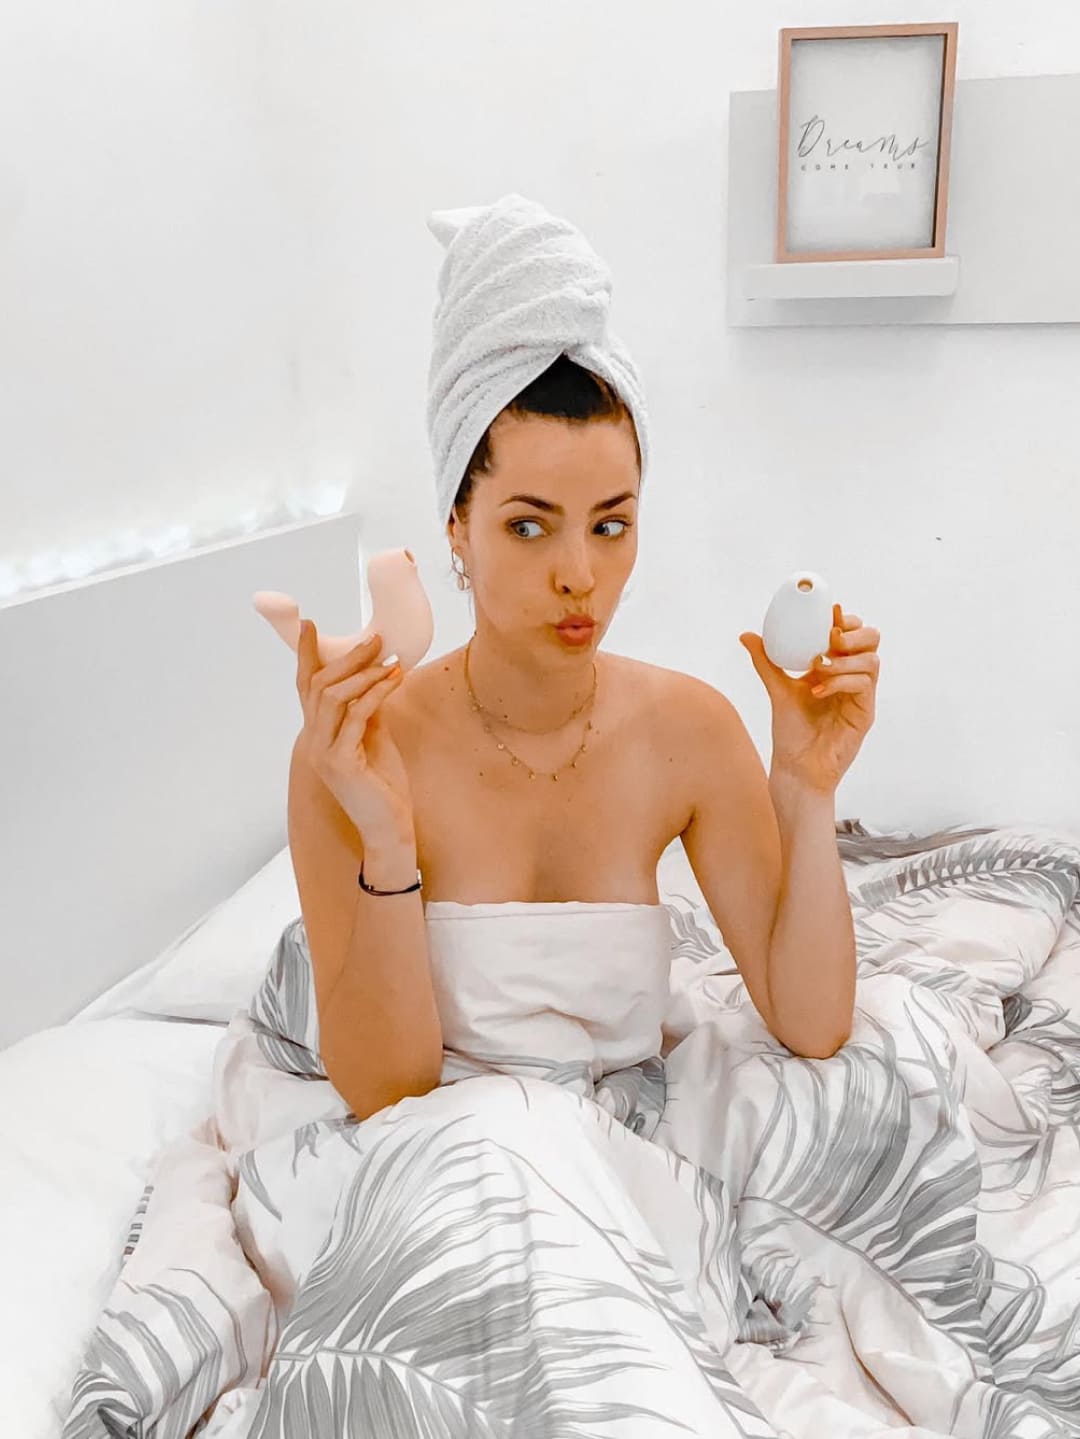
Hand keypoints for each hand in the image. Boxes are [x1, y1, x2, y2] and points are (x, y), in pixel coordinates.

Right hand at [295, 622, 415, 842]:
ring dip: (363, 673)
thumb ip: (366, 708)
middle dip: (347, 657)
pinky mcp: (341, 763)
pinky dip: (376, 693)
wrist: (390, 826)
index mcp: (319, 734)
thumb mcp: (373, 736)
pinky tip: (394, 680)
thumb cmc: (383, 784)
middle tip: (375, 639)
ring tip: (389, 659)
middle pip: (318, 685)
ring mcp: (324, 753)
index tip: (307, 624)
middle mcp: (314, 741)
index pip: (305, 687)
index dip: (305, 655)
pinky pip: (356, 716)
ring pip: (333, 697)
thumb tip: (373, 674)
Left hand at [738, 603, 879, 794]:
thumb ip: (766, 661)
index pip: (852, 633)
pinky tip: (817, 689)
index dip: (845, 619)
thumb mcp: (777, 689)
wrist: (796, 768)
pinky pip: (864, 685)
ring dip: (844, 659)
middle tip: (829, 639)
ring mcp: (861, 696)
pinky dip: (840, 681)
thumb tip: (746, 635)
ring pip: (871, 661)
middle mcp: (852, 678)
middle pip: (872, 640)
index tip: (827, 613)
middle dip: (854, 633)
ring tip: (817, 666)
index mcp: (836, 668)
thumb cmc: (791, 731)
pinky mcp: (865, 714)